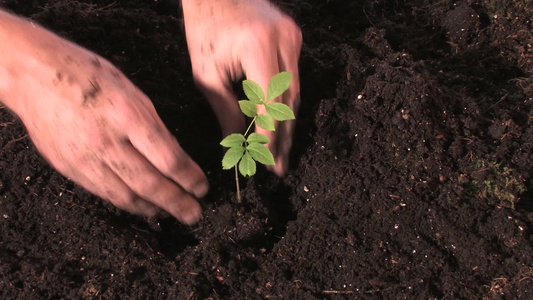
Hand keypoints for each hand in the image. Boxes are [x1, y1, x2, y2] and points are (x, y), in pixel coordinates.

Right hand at [0, 11, 207, 223]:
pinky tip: (142, 205)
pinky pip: (105, 194)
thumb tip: (175, 159)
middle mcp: (107, 142)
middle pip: (150, 184)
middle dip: (177, 203)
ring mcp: (85, 159)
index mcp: (128, 116)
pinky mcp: (69, 169)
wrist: (34, 76)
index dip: (190, 179)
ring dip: (154, 209)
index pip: (168, 159)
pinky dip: (128, 203)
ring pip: (126, 197)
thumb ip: (154, 127)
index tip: (203, 187)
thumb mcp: (132, 92)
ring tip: (173, 213)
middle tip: (195, 214)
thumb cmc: (89, 76)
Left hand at [182, 0, 301, 175]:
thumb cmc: (203, 28)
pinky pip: (293, 79)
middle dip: (282, 137)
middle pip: (288, 101)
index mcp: (257, 46)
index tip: (266, 162)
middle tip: (278, 168)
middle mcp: (284, 41)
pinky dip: (285, 104)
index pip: (270, 103)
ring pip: (295, 92)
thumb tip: (237, 144)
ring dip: (286, 124)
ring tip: (280, 153)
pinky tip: (281, 126)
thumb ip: (225, 109)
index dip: (269, 136)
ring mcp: (293, 37)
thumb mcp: (206, 73)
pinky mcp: (295, 37)